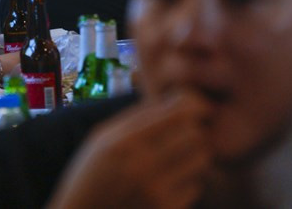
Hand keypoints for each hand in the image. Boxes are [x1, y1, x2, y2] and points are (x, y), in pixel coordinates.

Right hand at [47, 93, 211, 208]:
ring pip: (201, 160)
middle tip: (183, 134)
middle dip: (192, 131)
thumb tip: (172, 99)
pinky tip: (169, 181)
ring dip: (193, 155)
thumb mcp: (101, 138)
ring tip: (177, 157)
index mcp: (123, 142)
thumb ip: (134, 117)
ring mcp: (156, 192)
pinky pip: (195, 186)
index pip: (177, 114)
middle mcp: (142, 166)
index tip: (191, 108)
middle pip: (195, 135)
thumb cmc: (90, 174)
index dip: (190, 107)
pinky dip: (187, 182)